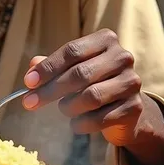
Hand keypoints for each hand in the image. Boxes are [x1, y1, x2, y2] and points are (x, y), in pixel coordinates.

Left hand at [23, 29, 144, 146]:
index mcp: (105, 40)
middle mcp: (122, 57)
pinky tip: (75, 124)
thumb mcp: (72, 69)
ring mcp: (131, 82)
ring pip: (91, 96)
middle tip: (29, 103)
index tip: (28, 82)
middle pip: (79, 74)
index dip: (47, 68)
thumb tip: (32, 68)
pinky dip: (82, 124)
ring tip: (63, 109)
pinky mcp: (134, 107)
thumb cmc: (93, 82)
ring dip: (68, 107)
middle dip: (50, 90)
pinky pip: (101, 118)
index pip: (71, 51)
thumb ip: (51, 66)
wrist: (126, 109)